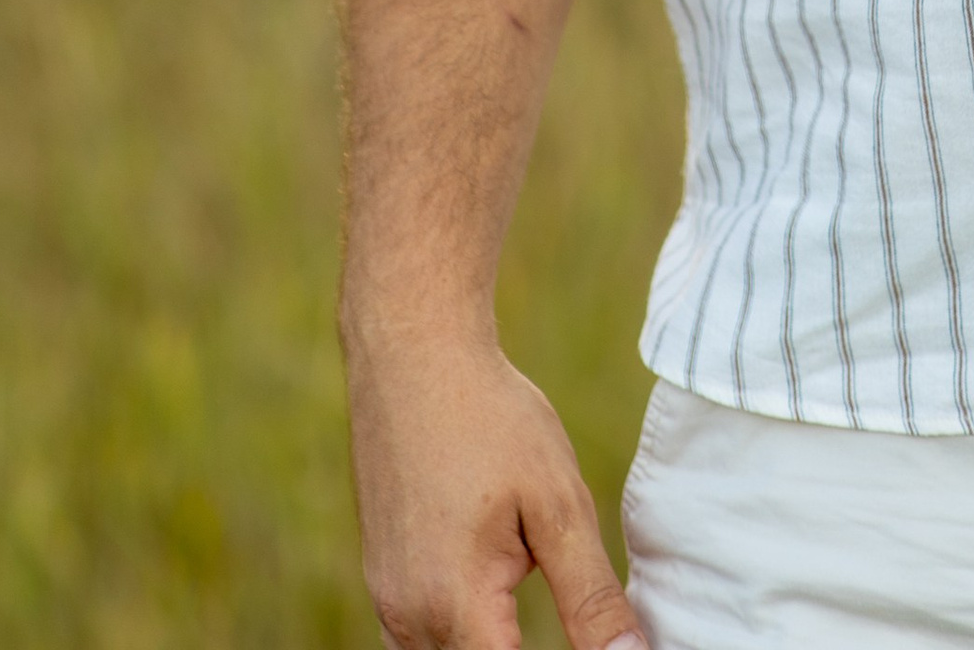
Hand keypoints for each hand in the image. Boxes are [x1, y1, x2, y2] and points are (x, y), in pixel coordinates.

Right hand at [346, 318, 642, 647]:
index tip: (590, 640)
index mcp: (458, 606)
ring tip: (522, 575)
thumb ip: (590, 595)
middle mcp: (410, 619)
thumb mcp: (558, 502)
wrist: (414, 354)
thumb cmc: (490, 418)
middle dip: (522, 648)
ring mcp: (389, 601)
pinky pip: (420, 635)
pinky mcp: (382, 579)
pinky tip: (492, 577)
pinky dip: (461, 624)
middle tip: (559, 588)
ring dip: (489, 638)